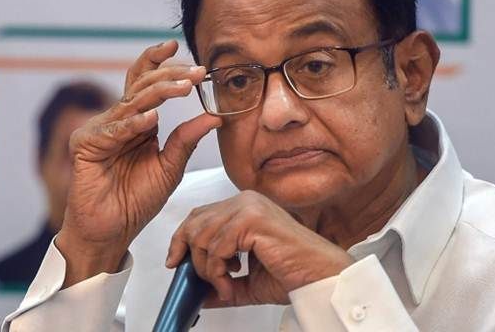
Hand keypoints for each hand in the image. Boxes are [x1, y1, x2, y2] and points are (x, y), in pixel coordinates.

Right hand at [56, 40, 221, 285]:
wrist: (112, 230)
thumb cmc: (138, 199)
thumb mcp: (171, 166)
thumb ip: (187, 139)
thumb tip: (215, 116)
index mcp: (138, 121)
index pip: (146, 81)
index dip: (159, 62)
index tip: (179, 49)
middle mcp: (118, 120)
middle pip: (142, 84)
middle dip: (170, 75)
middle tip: (196, 72)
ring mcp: (100, 129)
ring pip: (131, 101)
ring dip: (159, 92)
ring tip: (184, 87)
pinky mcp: (85, 145)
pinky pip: (112, 130)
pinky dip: (133, 124)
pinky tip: (150, 119)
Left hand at [165, 190, 353, 305]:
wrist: (319, 277)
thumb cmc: (294, 273)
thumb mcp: (248, 280)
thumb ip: (222, 282)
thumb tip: (199, 293)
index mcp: (246, 207)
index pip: (200, 215)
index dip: (182, 238)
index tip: (176, 261)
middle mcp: (246, 201)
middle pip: (195, 222)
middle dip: (191, 256)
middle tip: (202, 280)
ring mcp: (249, 208)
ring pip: (202, 236)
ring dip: (207, 270)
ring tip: (225, 287)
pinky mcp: (252, 220)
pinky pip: (216, 248)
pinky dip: (217, 273)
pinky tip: (231, 285)